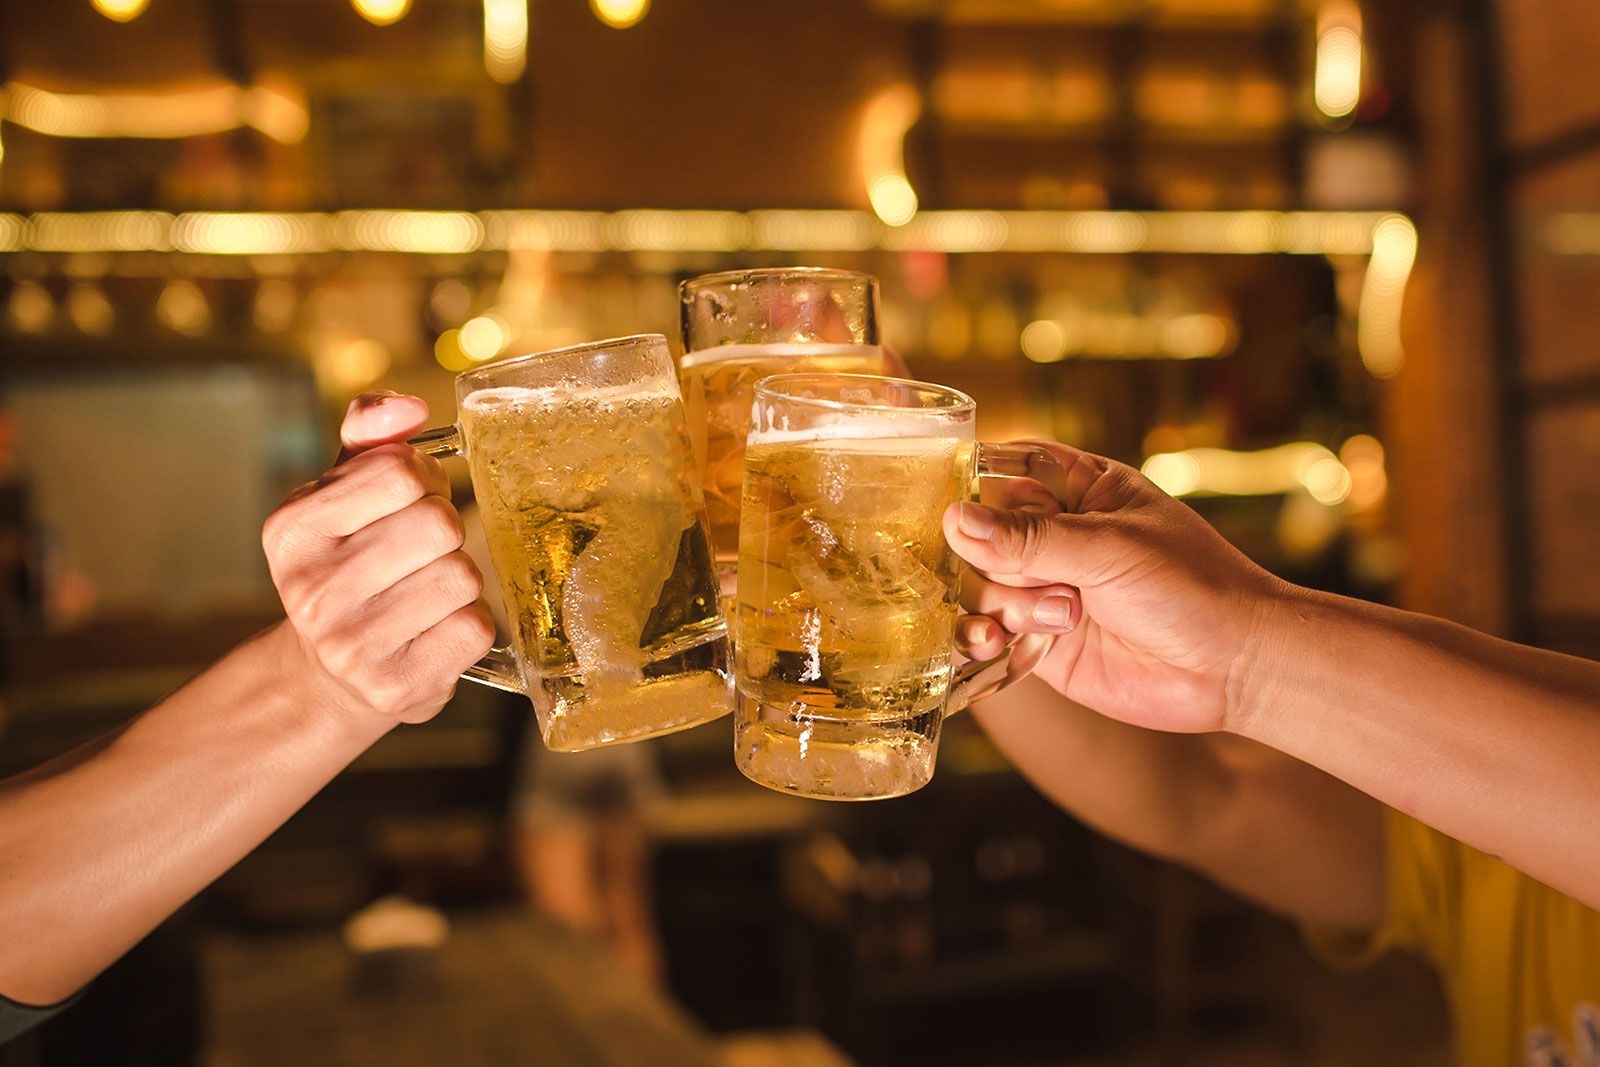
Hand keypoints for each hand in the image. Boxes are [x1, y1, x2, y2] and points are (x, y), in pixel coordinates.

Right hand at [262, 393, 494, 726]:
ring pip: (462, 575)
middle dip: (445, 530)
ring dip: (459, 577)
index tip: (410, 499)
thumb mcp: (341, 491)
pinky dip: (469, 624)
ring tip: (425, 591)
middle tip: (421, 551)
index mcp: (293, 528)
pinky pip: (475, 628)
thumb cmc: (349, 563)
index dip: (424, 478)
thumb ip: (371, 434)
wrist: (327, 674)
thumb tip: (410, 406)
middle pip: (438, 523)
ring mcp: (352, 643)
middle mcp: (312, 588)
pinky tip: (434, 629)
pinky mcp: (397, 685)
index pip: (400, 472)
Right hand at [944, 441, 1287, 734]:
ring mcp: (1043, 590)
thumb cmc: (1193, 587)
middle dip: (989, 559)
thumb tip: (954, 519)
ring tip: (1054, 619)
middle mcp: (1053, 538)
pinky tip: (997, 643)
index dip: (964, 485)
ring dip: (998, 603)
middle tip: (1031, 579)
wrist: (1234, 668)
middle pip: (975, 535)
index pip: (999, 470)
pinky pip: (985, 634)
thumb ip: (1030, 538)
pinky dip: (979, 639)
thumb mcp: (1110, 549)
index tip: (938, 503)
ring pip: (976, 586)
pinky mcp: (1038, 642)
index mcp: (1077, 490)